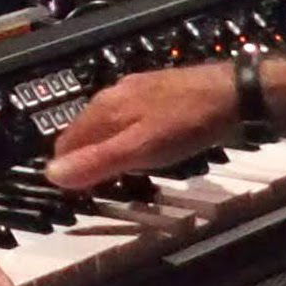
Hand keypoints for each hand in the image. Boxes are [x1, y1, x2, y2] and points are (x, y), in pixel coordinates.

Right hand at [43, 64, 236, 190]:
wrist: (234, 94)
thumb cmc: (185, 124)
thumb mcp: (138, 149)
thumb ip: (96, 162)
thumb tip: (52, 175)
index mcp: (103, 107)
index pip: (65, 142)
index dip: (66, 170)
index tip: (75, 194)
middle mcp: (113, 95)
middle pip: (84, 132)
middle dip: (84, 158)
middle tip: (94, 186)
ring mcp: (136, 91)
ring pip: (107, 125)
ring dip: (105, 149)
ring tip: (117, 172)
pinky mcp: (158, 93)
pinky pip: (129, 120)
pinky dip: (127, 138)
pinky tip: (143, 148)